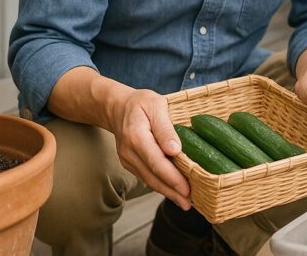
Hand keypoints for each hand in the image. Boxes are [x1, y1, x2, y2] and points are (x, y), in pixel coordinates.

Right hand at [107, 88, 190, 209]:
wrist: (117, 107)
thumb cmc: (141, 103)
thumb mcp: (156, 105)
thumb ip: (165, 128)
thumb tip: (175, 150)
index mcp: (136, 136)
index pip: (156, 162)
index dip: (172, 178)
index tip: (187, 189)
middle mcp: (129, 152)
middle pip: (153, 176)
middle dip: (172, 191)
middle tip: (189, 203)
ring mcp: (128, 159)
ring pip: (149, 179)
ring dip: (167, 192)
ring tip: (185, 202)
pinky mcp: (130, 163)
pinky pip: (146, 176)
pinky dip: (160, 185)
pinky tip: (173, 191)